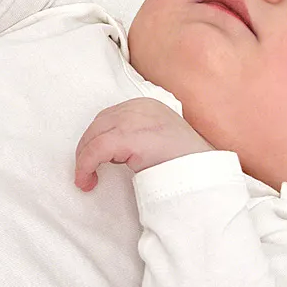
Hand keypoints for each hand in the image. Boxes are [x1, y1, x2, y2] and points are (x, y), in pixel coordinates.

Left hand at [75, 98, 214, 190]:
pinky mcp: (128, 137)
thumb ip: (140, 136)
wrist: (202, 173)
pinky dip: (86, 166)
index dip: (97, 139)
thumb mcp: (160, 139)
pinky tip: (87, 181)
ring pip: (94, 136)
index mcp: (147, 105)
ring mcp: (133, 120)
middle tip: (86, 173)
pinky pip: (96, 150)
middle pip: (99, 124)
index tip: (95, 161)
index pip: (110, 117)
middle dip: (87, 149)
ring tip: (86, 180)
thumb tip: (115, 153)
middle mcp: (139, 107)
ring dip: (84, 159)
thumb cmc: (185, 162)